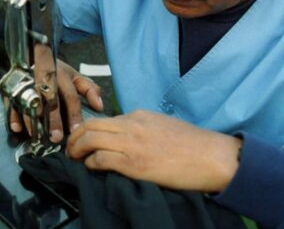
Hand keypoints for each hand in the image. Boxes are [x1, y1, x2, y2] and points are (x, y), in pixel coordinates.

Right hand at [8, 52, 102, 142]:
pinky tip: (16, 128)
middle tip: (56, 137)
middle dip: (53, 119)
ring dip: (32, 120)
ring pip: (30, 102)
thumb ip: (89, 89)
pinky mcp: (13, 87)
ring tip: (36, 136)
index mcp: (61, 75)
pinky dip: (13, 115)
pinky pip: (11, 101)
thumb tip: (100, 106)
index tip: (77, 130)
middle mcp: (44, 78)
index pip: (70, 96)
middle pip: (49, 100)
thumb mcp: (75, 76)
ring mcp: (27, 82)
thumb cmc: (56, 72)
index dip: (74, 113)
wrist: (30, 54)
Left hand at [66, 110, 242, 191]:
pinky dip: (91, 163)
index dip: (88, 129)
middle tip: (70, 148)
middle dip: (75, 137)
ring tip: (74, 158)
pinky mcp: (134, 163)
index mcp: (139, 115)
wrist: (213, 157)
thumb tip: (126, 137)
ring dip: (77, 149)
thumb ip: (142, 128)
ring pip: (91, 139)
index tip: (82, 138)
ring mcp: (132, 143)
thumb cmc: (193, 145)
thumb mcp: (163, 126)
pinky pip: (101, 159)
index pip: (104, 118)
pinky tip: (91, 168)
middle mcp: (132, 125)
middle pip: (91, 125)